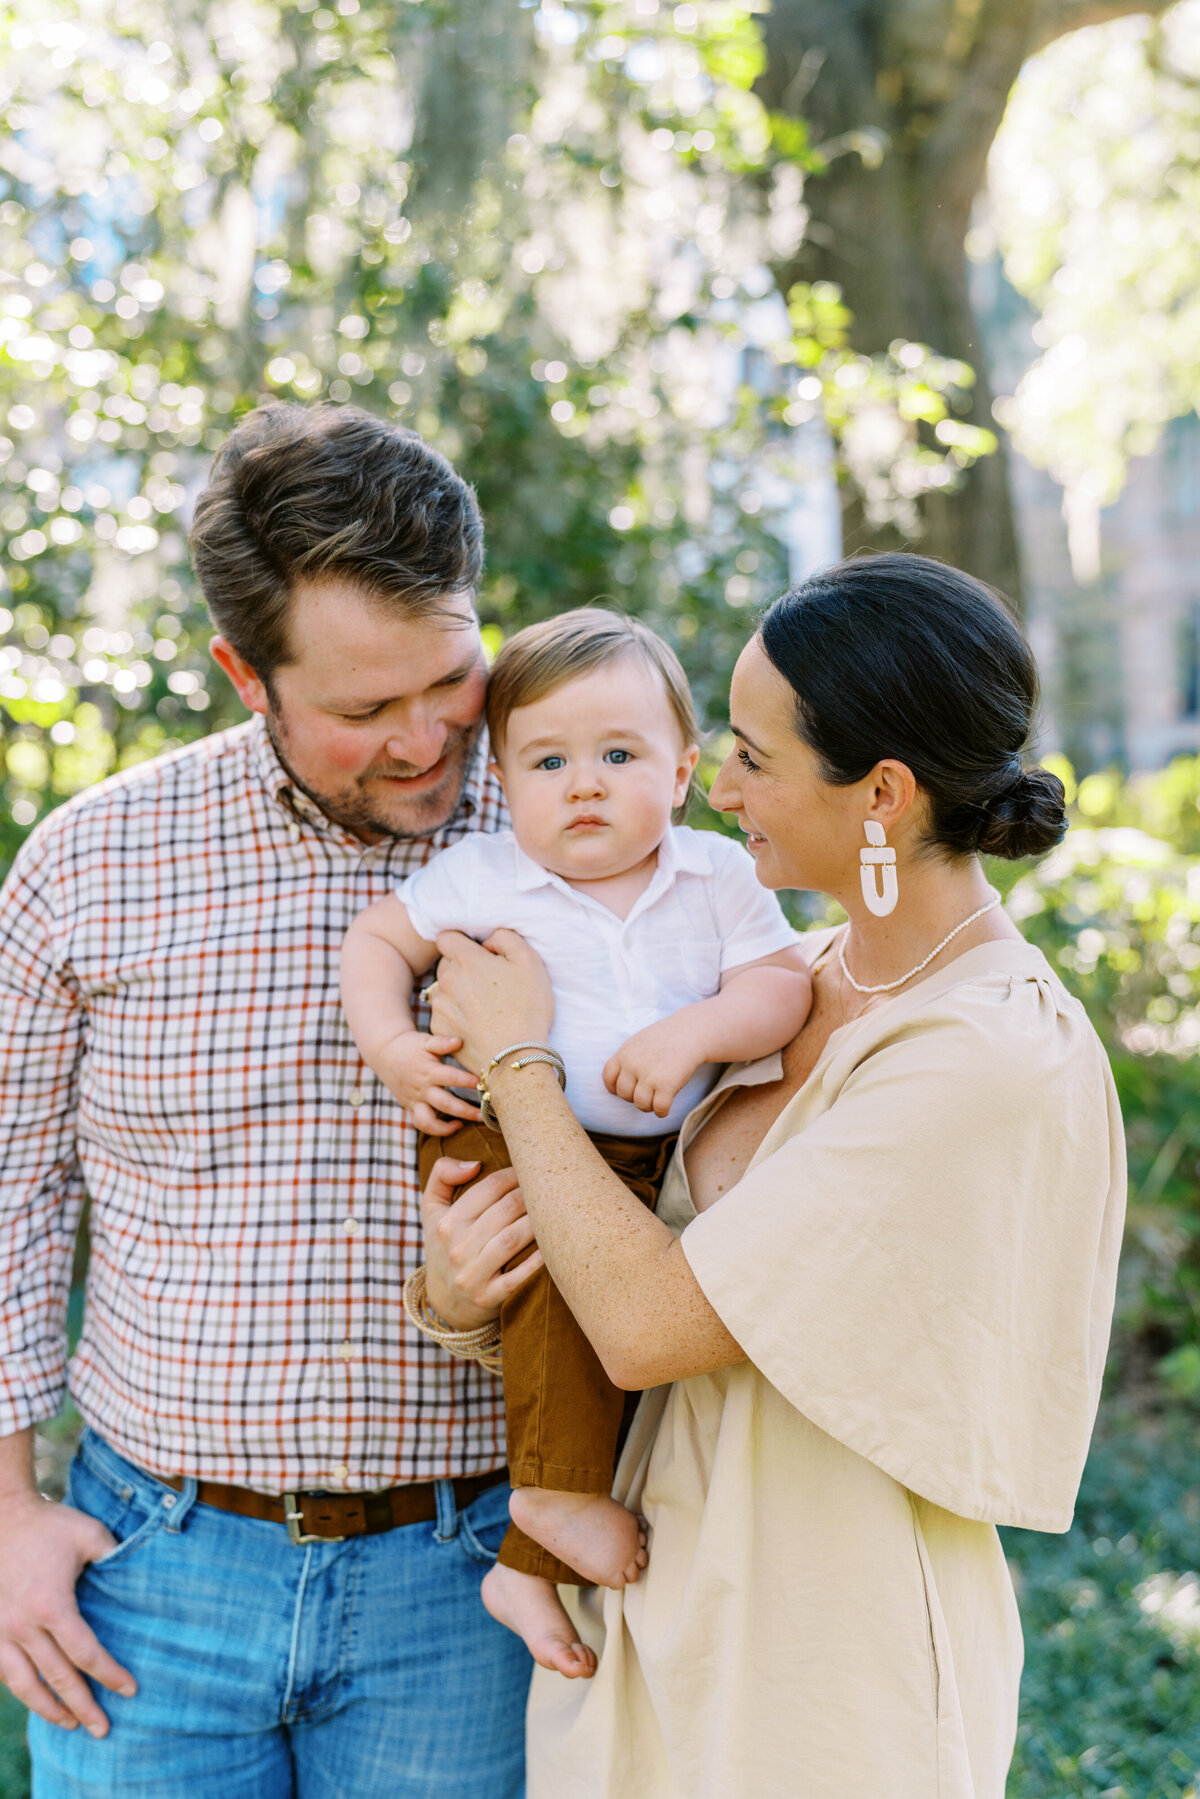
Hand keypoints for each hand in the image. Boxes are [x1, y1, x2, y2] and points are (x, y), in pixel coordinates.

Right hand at [0, 1493, 135, 1735]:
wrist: (3, 1516)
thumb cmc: (50, 1525)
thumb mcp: (90, 1534)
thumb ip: (114, 1558)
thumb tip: (139, 1580)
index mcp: (51, 1604)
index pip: (85, 1652)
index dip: (109, 1674)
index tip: (130, 1690)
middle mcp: (22, 1625)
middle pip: (57, 1678)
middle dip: (82, 1707)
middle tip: (103, 1729)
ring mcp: (0, 1630)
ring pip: (23, 1685)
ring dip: (48, 1708)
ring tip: (70, 1724)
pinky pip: (3, 1672)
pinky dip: (22, 1690)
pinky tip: (37, 1697)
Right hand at [374, 1030, 482, 1136]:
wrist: (385, 1054)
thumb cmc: (410, 1046)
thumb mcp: (426, 1041)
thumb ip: (442, 1042)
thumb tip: (460, 1041)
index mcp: (428, 1071)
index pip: (451, 1078)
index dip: (467, 1082)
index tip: (483, 1083)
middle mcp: (422, 1089)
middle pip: (445, 1104)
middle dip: (465, 1111)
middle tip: (483, 1114)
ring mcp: (415, 1101)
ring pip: (429, 1122)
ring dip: (447, 1128)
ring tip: (464, 1125)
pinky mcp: (410, 1108)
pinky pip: (422, 1124)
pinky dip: (437, 1130)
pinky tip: (454, 1126)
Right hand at [422, 1156, 543, 1328]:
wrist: (446, 1301)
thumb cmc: (446, 1245)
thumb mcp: (432, 1210)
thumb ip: (441, 1175)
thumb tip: (474, 1164)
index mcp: (446, 1223)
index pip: (489, 1188)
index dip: (517, 1175)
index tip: (533, 1171)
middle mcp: (457, 1248)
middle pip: (505, 1210)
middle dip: (532, 1195)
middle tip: (552, 1188)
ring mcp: (471, 1275)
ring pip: (512, 1238)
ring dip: (537, 1222)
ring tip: (556, 1211)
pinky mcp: (488, 1298)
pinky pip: (518, 1277)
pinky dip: (537, 1262)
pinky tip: (552, 1248)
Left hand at [427, 929, 554, 1078]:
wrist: (514, 1058)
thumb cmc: (527, 1008)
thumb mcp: (529, 961)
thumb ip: (505, 938)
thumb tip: (488, 941)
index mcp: (466, 960)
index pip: (447, 937)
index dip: (462, 942)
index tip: (477, 953)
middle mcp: (446, 980)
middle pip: (446, 964)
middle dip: (463, 968)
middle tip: (489, 984)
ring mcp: (440, 1006)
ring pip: (443, 990)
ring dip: (458, 992)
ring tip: (484, 1008)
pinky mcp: (438, 1029)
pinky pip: (444, 1014)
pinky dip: (456, 1016)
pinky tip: (478, 1025)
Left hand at [603, 1015, 700, 1117]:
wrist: (689, 1032)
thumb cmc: (664, 1039)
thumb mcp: (637, 1043)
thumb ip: (625, 1060)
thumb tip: (616, 1086)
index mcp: (624, 1054)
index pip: (608, 1078)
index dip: (616, 1087)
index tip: (629, 1088)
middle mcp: (633, 1065)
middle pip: (624, 1094)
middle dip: (635, 1096)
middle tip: (648, 1091)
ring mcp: (649, 1076)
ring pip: (641, 1104)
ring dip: (649, 1105)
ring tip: (657, 1098)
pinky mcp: (667, 1085)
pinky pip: (659, 1108)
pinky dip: (662, 1111)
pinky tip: (667, 1104)